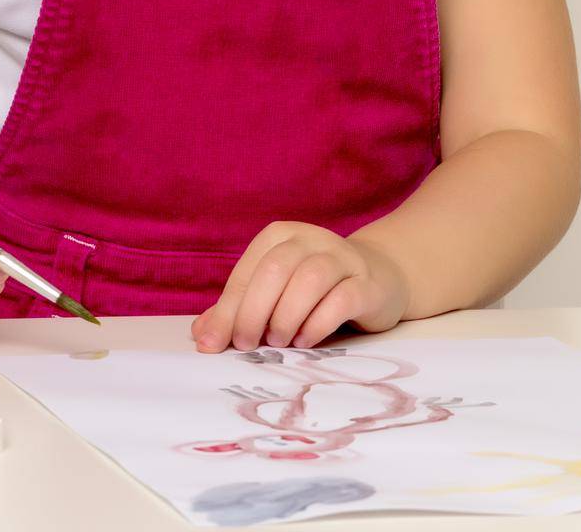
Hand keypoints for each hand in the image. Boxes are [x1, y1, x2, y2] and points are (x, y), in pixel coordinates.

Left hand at [190, 220, 409, 352]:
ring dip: (286, 316)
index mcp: (280, 236)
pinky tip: (306, 340)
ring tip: (279, 342)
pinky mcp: (367, 283)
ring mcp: (342, 258)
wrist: (378, 277)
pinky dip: (317, 324)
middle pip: (275, 270)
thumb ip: (240, 309)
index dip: (228, 309)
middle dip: (253, 312)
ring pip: (309, 280)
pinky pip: (341, 300)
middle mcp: (311, 238)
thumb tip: (203, 336)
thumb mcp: (275, 293)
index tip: (214, 344)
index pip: (247, 271)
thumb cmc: (315, 289)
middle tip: (246, 345)